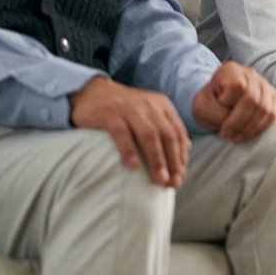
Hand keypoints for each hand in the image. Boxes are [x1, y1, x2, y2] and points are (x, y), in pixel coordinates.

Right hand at [69, 76, 189, 186]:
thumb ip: (165, 129)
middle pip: (167, 135)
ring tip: (159, 179)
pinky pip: (122, 133)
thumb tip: (185, 154)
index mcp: (162, 105)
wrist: (91, 92)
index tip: (180, 176)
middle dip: (172, 161)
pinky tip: (134, 166)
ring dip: (156, 159)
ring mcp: (129, 108)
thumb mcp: (148, 114)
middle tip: (172, 182)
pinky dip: (129, 150)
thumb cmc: (124, 110)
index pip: (178, 133)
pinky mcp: (109, 114)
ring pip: (149, 135)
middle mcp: (149, 105)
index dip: (181, 156)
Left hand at [192, 61, 275, 142]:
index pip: (237, 86)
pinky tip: (248, 133)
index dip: (227, 104)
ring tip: (236, 137)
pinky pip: (272, 114)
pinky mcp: (273, 97)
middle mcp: (250, 73)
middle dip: (238, 122)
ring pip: (264, 108)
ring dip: (249, 128)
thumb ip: (215, 111)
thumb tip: (233, 121)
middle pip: (252, 99)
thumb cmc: (209, 104)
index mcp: (231, 70)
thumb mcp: (201, 106)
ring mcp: (264, 84)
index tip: (214, 115)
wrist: (217, 104)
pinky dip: (260, 127)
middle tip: (227, 135)